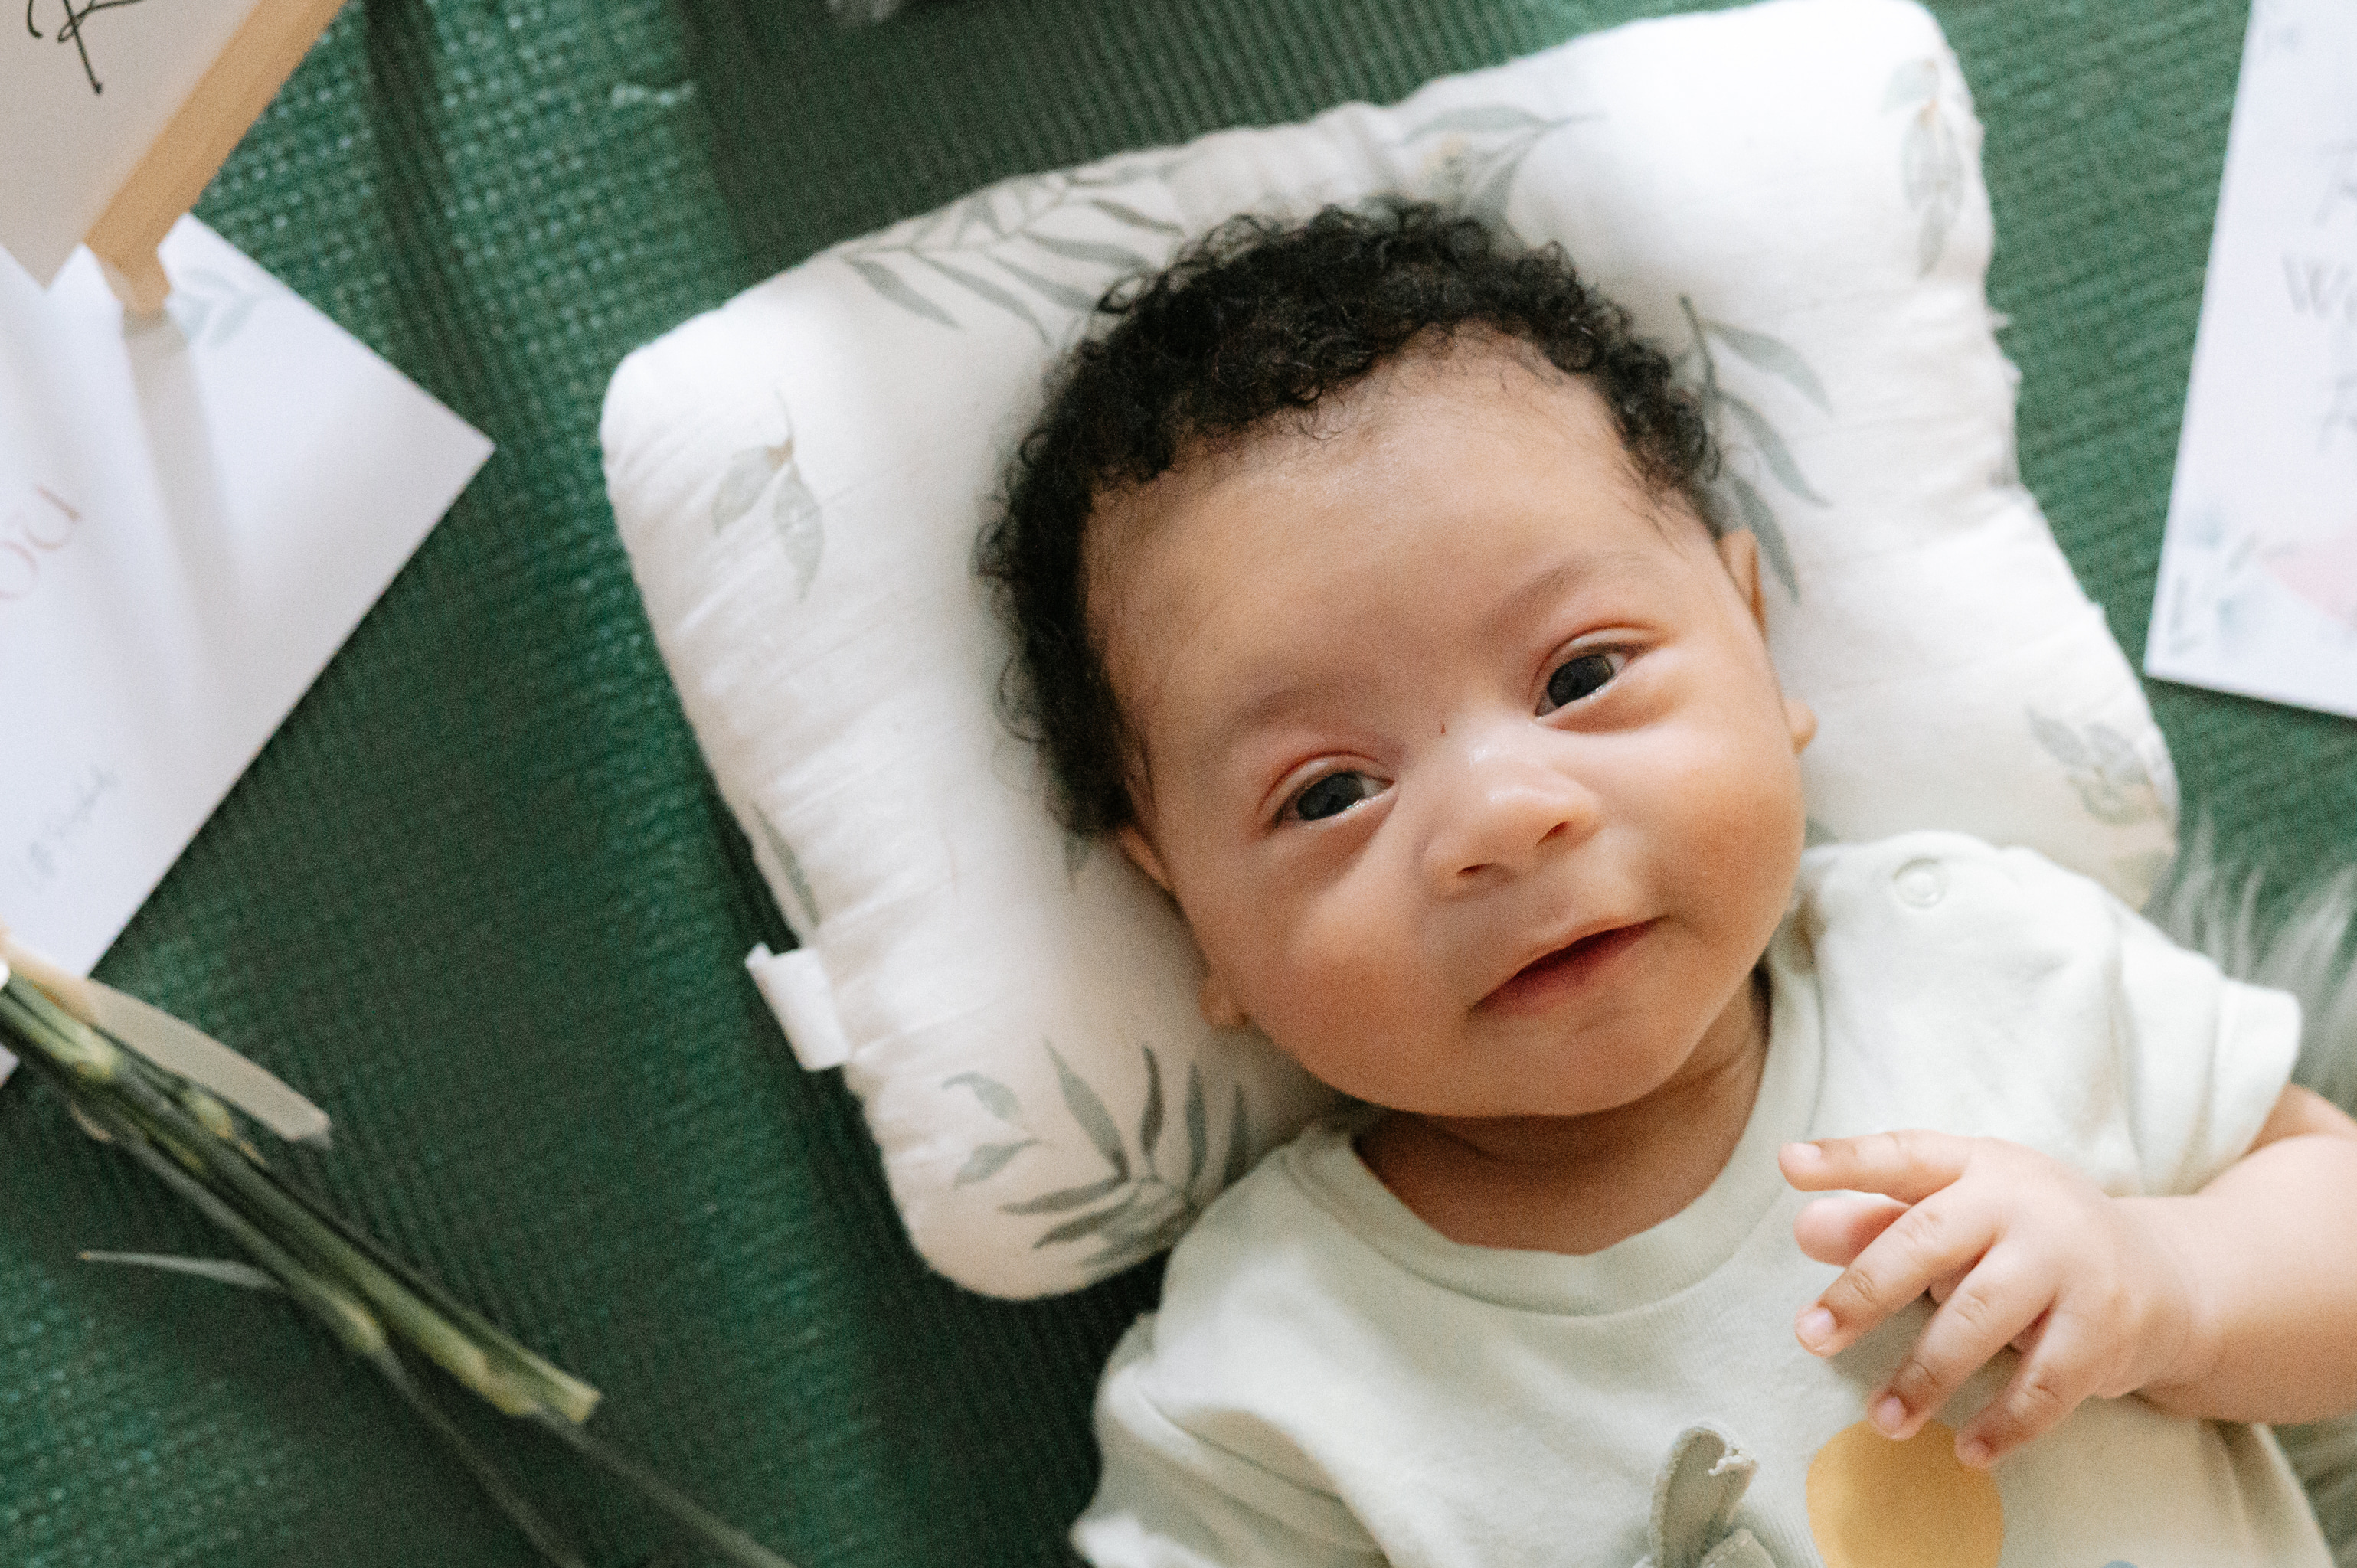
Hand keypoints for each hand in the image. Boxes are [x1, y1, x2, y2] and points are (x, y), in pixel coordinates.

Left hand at [1780, 1130, 2200, 1467]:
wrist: (2165, 1276)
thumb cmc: (2027, 1241)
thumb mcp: (1960, 1216)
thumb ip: (1880, 1222)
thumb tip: (1805, 1228)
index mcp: (1977, 1165)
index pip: (1904, 1155)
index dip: (1847, 1160)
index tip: (1789, 1164)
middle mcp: (2023, 1202)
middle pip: (1930, 1240)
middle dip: (1865, 1292)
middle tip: (1810, 1336)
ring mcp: (2069, 1262)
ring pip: (1981, 1318)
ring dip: (1925, 1375)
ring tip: (1881, 1420)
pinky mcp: (2106, 1326)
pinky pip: (2045, 1383)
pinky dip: (2004, 1423)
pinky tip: (1967, 1452)